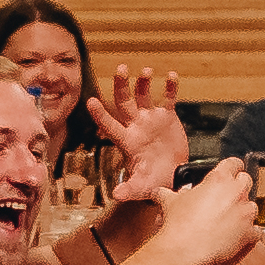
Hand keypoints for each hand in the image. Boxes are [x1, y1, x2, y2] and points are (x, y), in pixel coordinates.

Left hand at [81, 64, 187, 188]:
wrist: (173, 176)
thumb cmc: (154, 183)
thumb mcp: (142, 188)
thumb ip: (130, 189)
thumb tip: (117, 195)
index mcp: (127, 141)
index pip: (110, 125)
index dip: (100, 114)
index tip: (90, 100)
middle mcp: (136, 126)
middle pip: (124, 102)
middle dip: (121, 86)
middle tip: (121, 69)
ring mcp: (151, 119)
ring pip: (143, 95)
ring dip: (143, 82)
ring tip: (146, 71)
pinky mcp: (167, 117)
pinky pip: (168, 98)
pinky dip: (170, 87)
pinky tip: (171, 76)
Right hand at [150, 160, 256, 264]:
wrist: (185, 249)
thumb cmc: (179, 224)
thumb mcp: (170, 202)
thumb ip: (167, 193)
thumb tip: (160, 192)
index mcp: (219, 179)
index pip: (233, 163)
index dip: (231, 167)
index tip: (229, 171)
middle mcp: (235, 192)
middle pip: (247, 180)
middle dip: (239, 186)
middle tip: (228, 194)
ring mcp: (244, 212)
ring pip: (253, 205)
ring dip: (244, 209)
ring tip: (232, 217)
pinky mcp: (249, 232)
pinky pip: (257, 229)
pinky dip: (250, 232)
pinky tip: (240, 235)